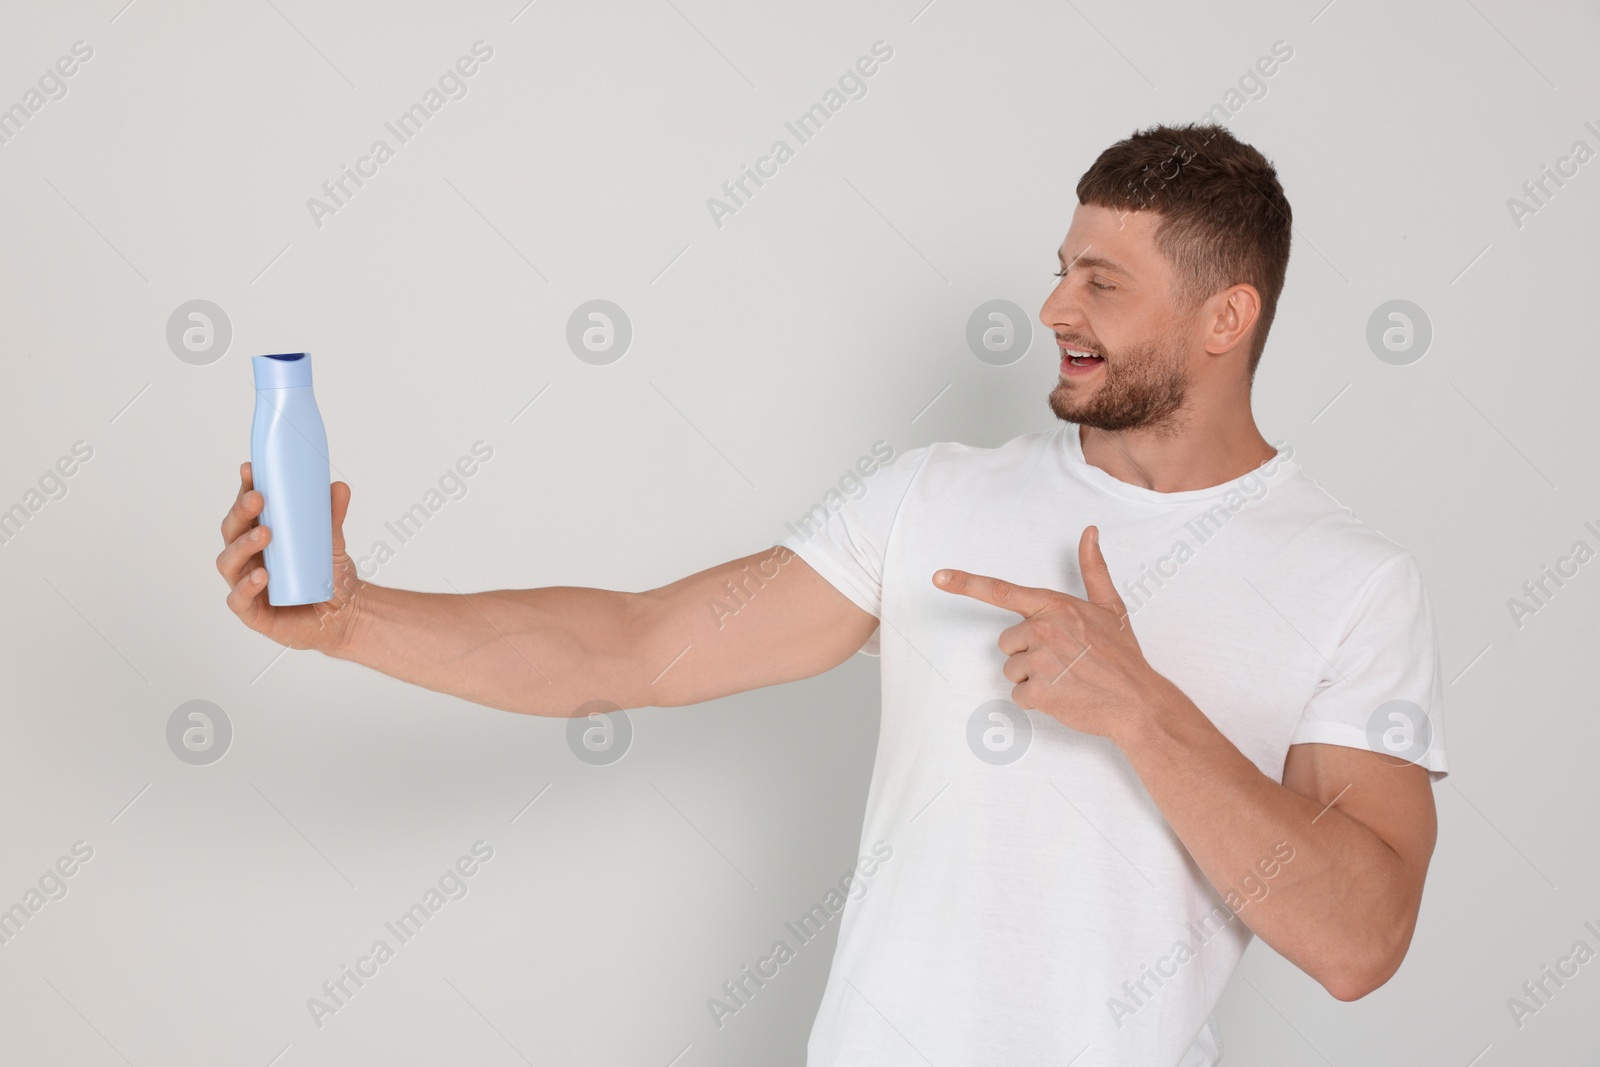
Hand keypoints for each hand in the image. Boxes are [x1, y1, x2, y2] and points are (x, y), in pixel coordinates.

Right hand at [216, 461, 363, 651]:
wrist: (345, 615)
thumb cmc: (330, 577)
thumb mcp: (332, 543)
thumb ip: (332, 517)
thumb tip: (338, 487)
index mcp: (260, 537)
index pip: (246, 510)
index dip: (244, 489)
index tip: (250, 470)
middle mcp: (248, 558)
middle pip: (232, 531)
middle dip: (241, 513)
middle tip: (258, 500)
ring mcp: (246, 585)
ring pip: (229, 562)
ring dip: (243, 546)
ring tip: (265, 535)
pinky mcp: (252, 612)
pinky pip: (239, 599)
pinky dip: (247, 586)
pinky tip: (262, 576)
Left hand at [933, 525, 1174, 742]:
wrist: (1137, 701)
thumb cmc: (1122, 655)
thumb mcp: (1110, 607)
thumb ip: (1093, 569)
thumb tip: (1089, 531)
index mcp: (1056, 606)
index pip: (1002, 591)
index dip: (965, 583)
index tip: (938, 577)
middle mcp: (1044, 628)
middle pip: (1007, 642)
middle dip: (1027, 653)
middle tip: (1063, 661)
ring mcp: (1041, 660)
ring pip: (1012, 669)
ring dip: (1032, 678)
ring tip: (1066, 678)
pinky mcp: (1039, 691)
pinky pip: (1019, 695)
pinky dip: (1036, 700)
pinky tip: (1063, 696)